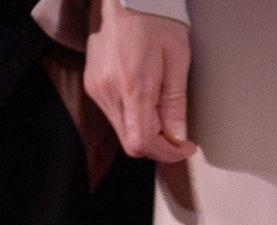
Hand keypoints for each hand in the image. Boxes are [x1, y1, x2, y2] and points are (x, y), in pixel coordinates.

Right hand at [83, 0, 195, 162]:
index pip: (143, 142)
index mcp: (132, 85)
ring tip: (164, 115)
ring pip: (121, 131)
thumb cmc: (155, 19)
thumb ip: (176, 103)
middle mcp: (108, 91)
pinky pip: (113, 114)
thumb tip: (178, 136)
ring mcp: (96, 88)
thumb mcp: (178, 59)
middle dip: (158, 146)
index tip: (184, 148)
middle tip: (179, 137)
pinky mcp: (92, 84)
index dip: (167, 153)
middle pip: (130, 142)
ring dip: (145, 132)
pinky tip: (147, 103)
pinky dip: (132, 118)